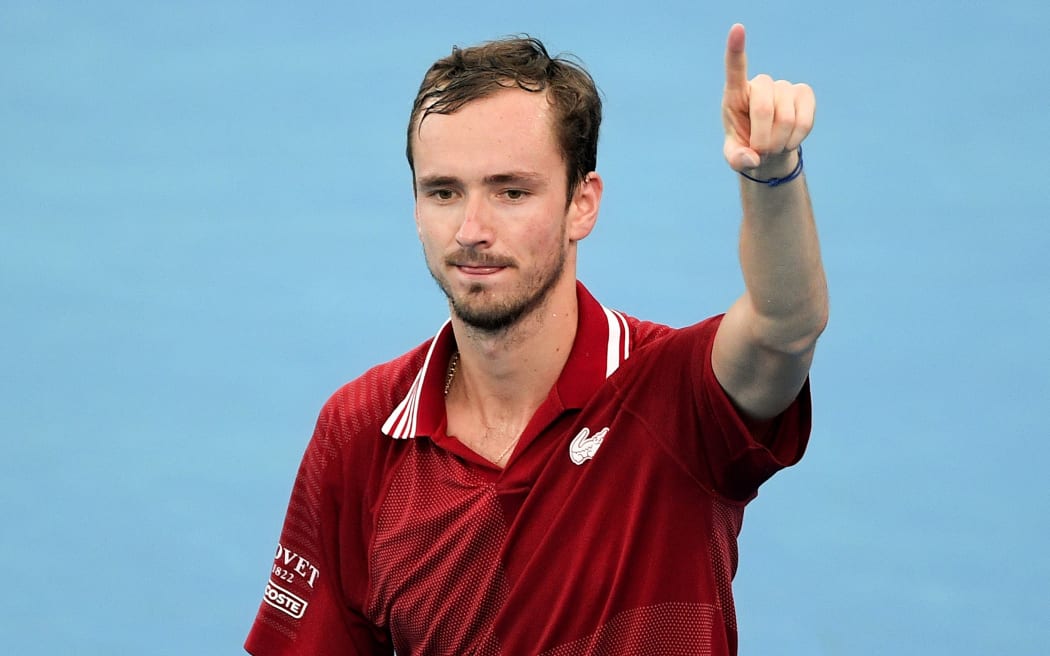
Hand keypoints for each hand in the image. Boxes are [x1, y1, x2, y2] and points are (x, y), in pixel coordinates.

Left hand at [722, 23, 814, 173]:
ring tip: (774, 146)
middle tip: (761, 151)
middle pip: (764, 108)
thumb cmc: (747, 149)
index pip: (735, 69)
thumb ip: (737, 159)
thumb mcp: (735, 158)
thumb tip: (752, 158)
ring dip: (779, 142)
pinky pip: (804, 119)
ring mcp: (784, 87)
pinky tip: (789, 140)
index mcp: (735, 95)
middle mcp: (760, 85)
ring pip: (786, 118)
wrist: (769, 151)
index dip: (736, 49)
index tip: (737, 28)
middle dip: (763, 139)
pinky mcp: (804, 94)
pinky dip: (796, 138)